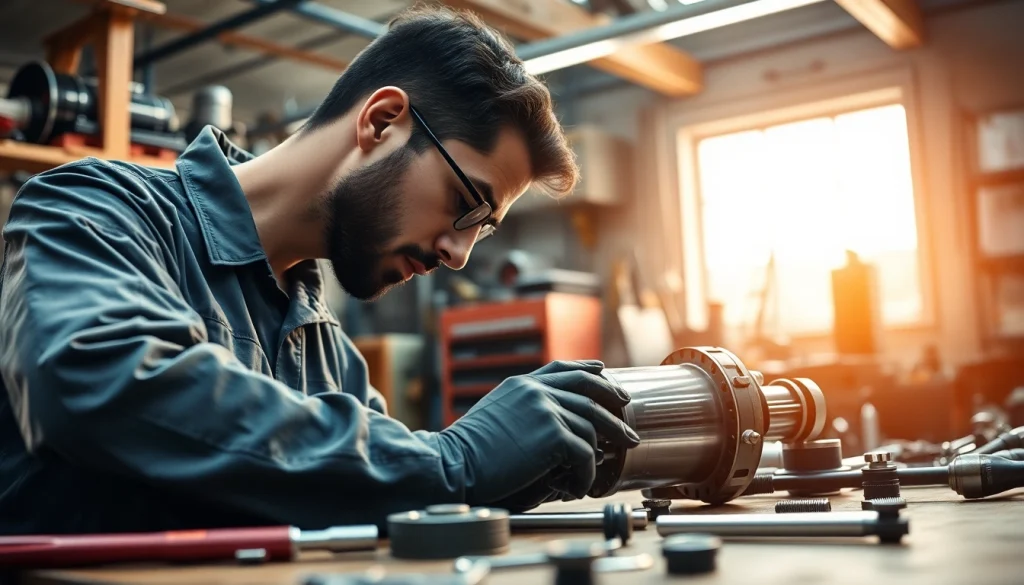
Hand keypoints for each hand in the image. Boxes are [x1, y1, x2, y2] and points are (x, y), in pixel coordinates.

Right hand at [437, 360, 640, 511]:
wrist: (452, 466)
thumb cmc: (467, 455)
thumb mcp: (495, 419)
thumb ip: (523, 414)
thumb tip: (556, 430)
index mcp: (521, 384)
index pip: (563, 368)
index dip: (588, 370)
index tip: (604, 374)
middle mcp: (535, 391)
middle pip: (589, 389)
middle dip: (613, 406)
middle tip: (627, 424)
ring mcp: (545, 409)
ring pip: (592, 425)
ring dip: (602, 449)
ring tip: (607, 463)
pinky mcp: (553, 435)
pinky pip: (585, 454)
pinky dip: (587, 474)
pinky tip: (578, 487)